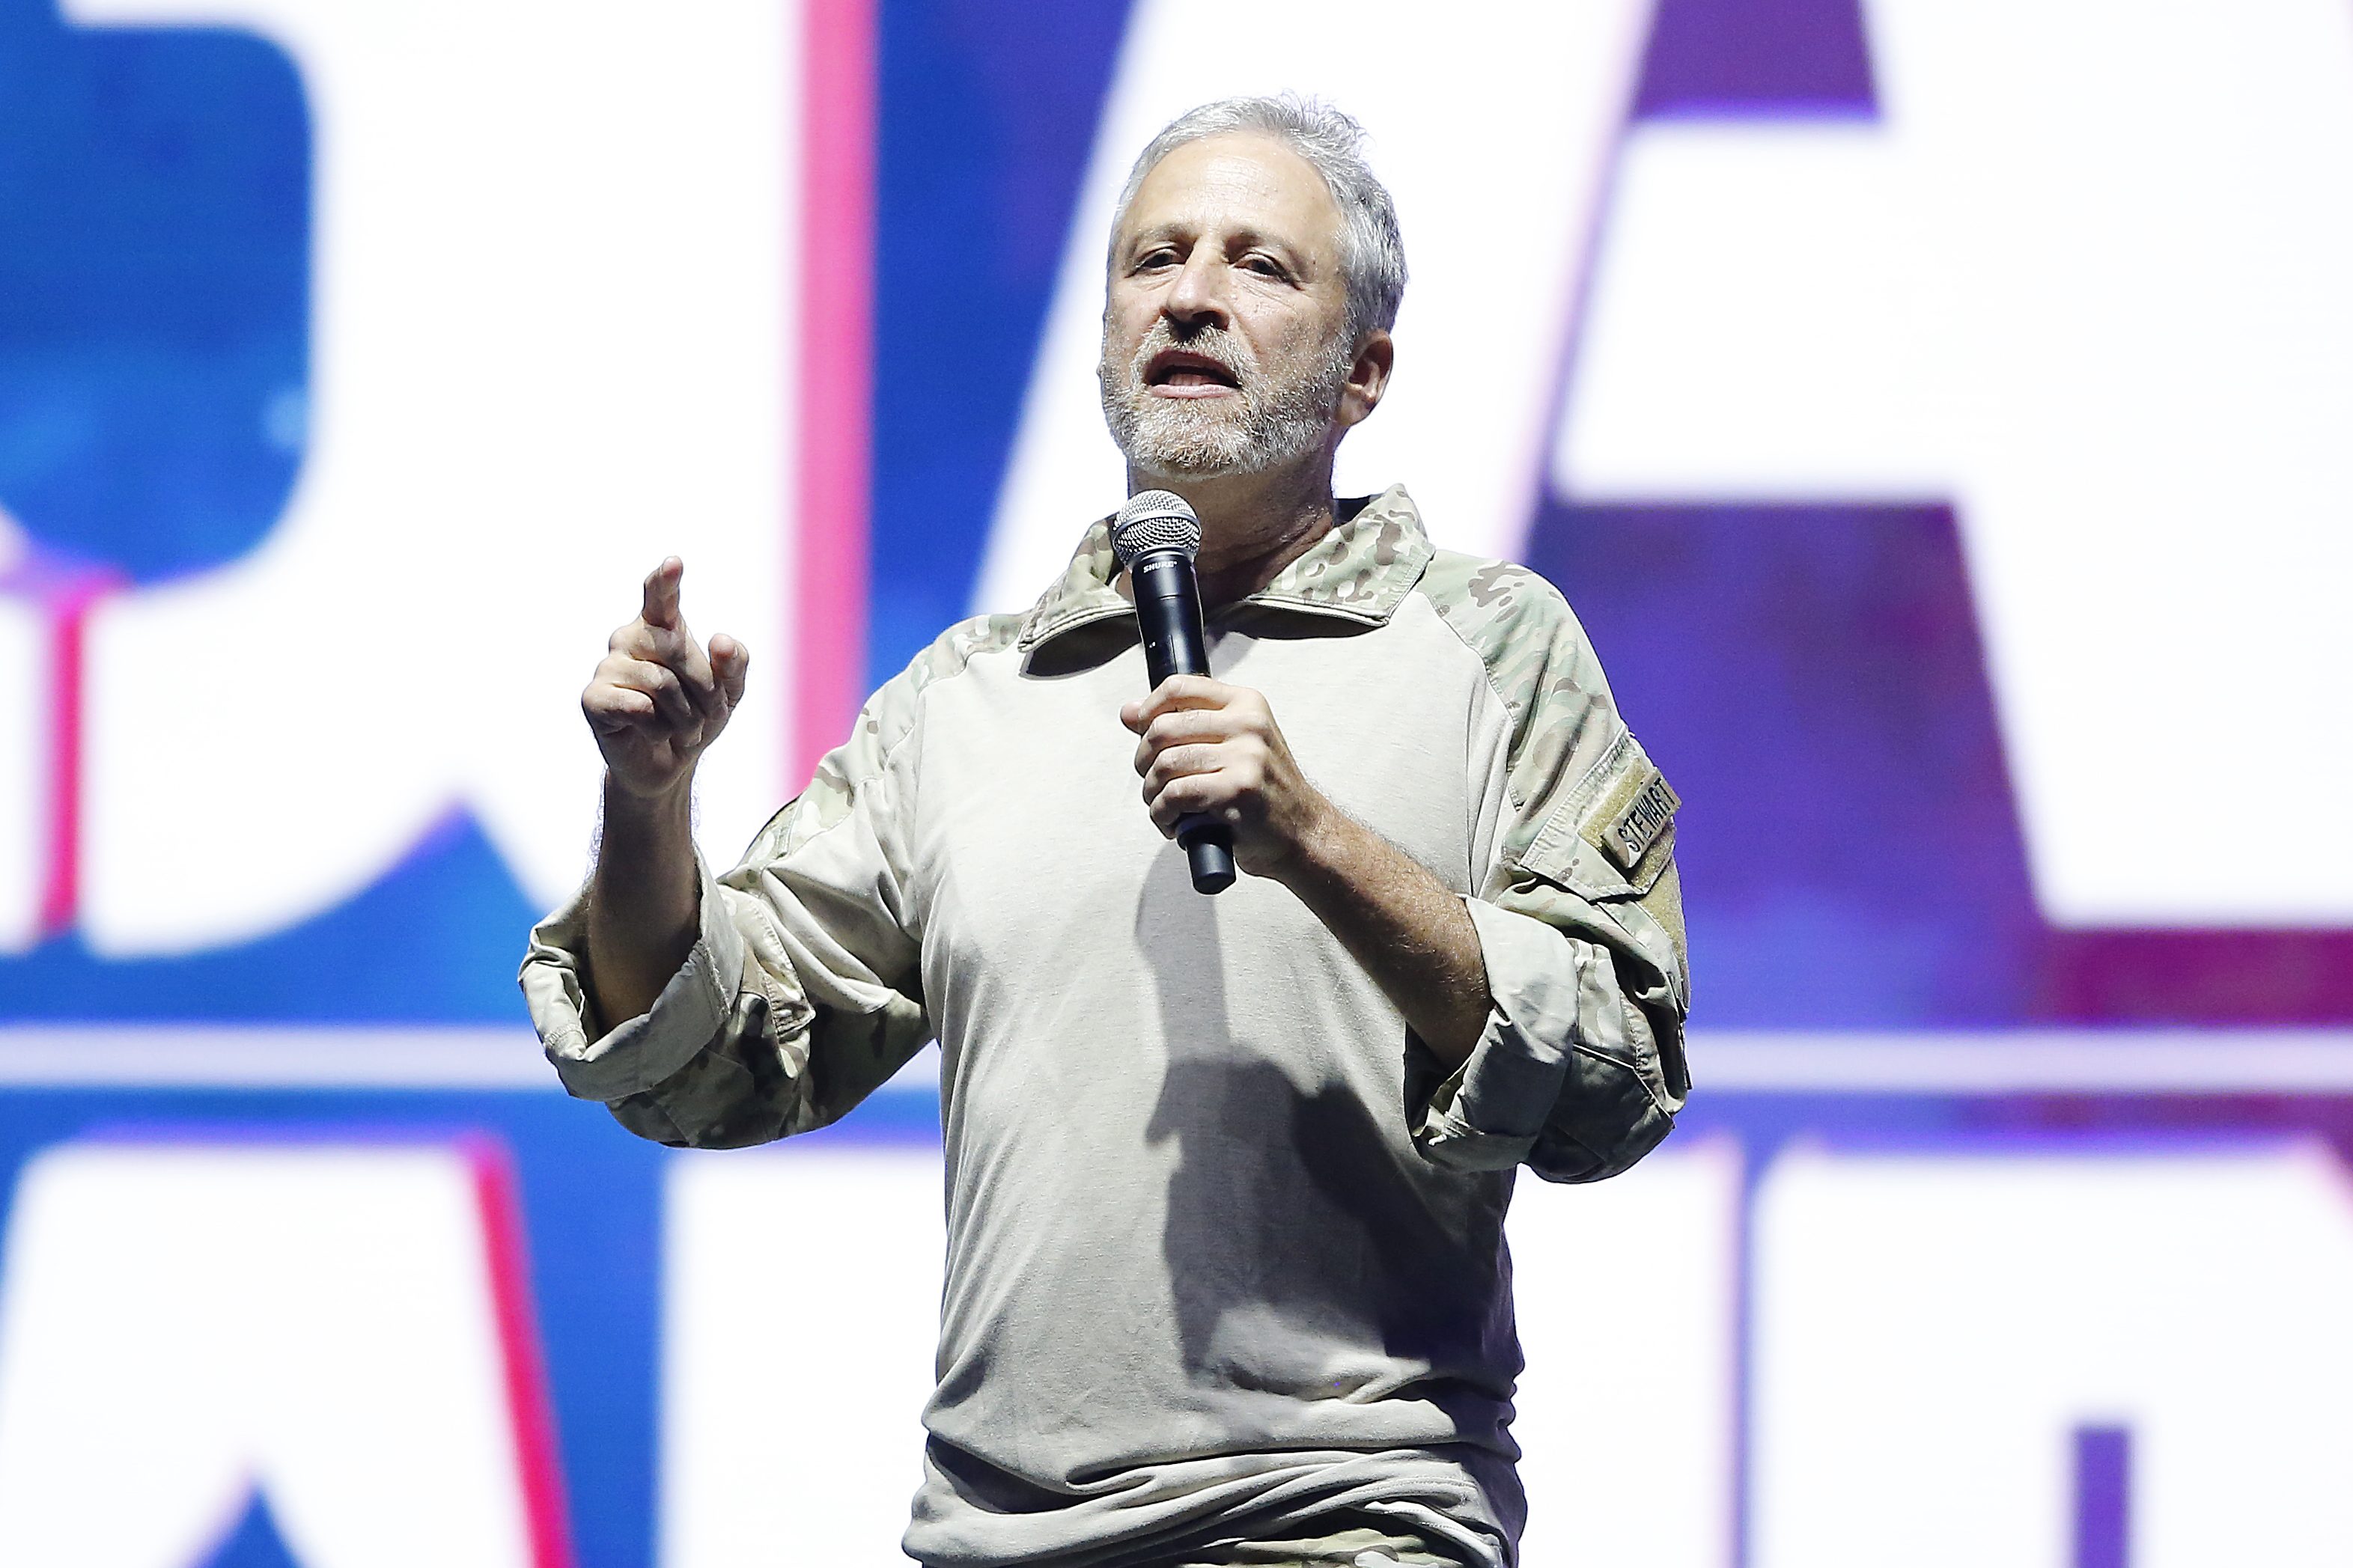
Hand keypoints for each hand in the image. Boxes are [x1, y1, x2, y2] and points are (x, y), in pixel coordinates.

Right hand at [583, 557, 749, 799]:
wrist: (669, 764)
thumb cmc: (696, 718)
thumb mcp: (729, 693)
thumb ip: (734, 665)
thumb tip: (722, 640)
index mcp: (661, 627)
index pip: (660, 598)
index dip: (664, 582)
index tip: (674, 564)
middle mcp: (630, 639)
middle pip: (676, 648)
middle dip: (704, 687)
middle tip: (705, 712)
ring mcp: (608, 666)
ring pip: (662, 684)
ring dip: (685, 715)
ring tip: (681, 727)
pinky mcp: (594, 698)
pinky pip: (640, 709)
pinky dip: (659, 729)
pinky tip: (653, 733)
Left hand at [1121, 675, 1331, 878]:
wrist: (1302, 833)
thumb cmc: (1262, 792)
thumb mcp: (1231, 745)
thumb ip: (1184, 725)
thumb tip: (1128, 712)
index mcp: (1246, 703)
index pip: (1179, 687)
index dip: (1148, 709)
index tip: (1143, 733)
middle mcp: (1248, 724)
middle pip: (1163, 728)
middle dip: (1143, 760)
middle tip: (1152, 781)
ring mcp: (1245, 757)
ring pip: (1164, 764)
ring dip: (1152, 792)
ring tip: (1163, 807)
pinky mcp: (1237, 791)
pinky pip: (1174, 795)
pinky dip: (1162, 813)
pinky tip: (1173, 824)